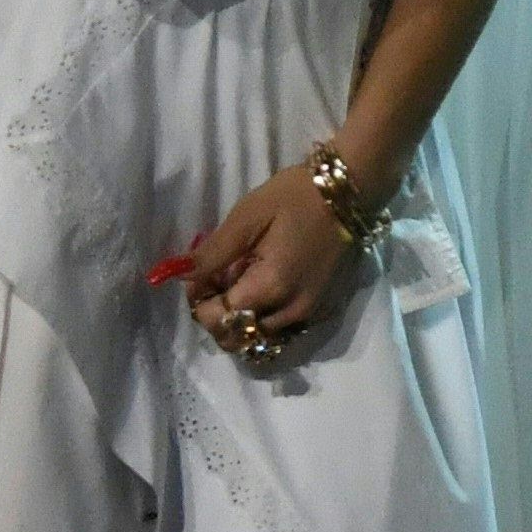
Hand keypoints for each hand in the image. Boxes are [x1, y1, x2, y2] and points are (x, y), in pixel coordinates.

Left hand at [177, 163, 357, 366]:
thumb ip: (213, 254)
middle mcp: (294, 311)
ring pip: (263, 339)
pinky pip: (286, 330)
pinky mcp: (326, 309)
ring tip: (239, 286)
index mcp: (272, 287)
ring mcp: (313, 314)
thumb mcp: (246, 218)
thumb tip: (179, 275)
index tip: (198, 280)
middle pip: (240, 339)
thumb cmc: (295, 197)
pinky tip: (263, 291)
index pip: (221, 319)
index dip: (199, 304)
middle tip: (215, 285)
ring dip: (242, 322)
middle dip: (218, 318)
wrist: (352, 191)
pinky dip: (266, 320)